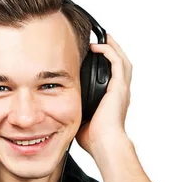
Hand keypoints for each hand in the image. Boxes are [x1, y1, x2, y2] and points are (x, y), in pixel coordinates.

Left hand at [76, 34, 132, 157]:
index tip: (97, 54)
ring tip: (103, 37)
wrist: (105, 144)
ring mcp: (121, 89)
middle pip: (122, 64)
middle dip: (113, 50)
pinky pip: (117, 62)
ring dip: (112, 47)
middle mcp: (120, 92)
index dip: (108, 63)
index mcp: (114, 99)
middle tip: (103, 39)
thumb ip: (76, 109)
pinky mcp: (118, 87)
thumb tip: (60, 108)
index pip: (114, 76)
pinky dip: (109, 51)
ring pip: (122, 60)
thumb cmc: (95, 138)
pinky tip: (98, 46)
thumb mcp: (83, 118)